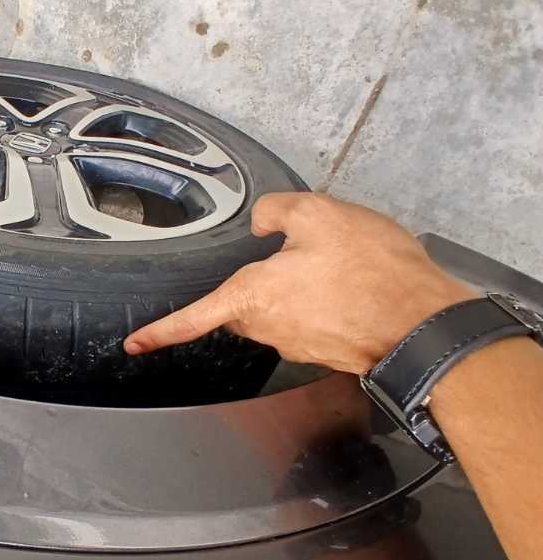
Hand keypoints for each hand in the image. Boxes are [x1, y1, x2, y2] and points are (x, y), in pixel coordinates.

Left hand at [123, 193, 475, 373]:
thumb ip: (278, 211)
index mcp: (253, 297)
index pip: (193, 317)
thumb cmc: (374, 274)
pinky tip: (352, 284)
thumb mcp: (321, 214)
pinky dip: (324, 300)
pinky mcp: (326, 349)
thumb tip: (264, 219)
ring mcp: (298, 343)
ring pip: (279, 309)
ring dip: (296, 287)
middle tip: (296, 254)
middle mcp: (268, 328)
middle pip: (242, 303)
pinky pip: (311, 318)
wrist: (424, 326)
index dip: (161, 331)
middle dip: (257, 280)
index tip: (135, 344)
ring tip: (337, 264)